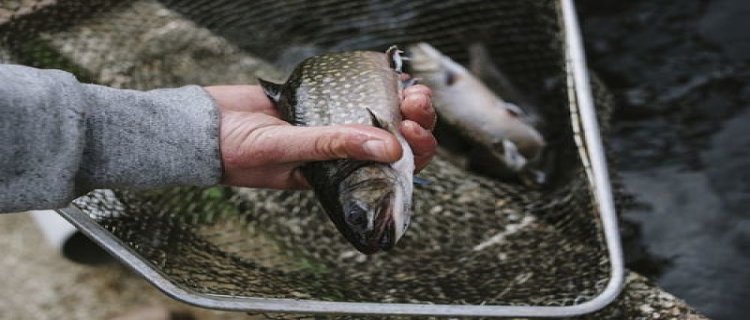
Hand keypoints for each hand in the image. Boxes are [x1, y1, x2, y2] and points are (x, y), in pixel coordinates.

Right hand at [204, 84, 436, 188]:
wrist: (199, 127)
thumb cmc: (236, 153)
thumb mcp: (286, 152)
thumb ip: (332, 147)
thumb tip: (389, 147)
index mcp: (339, 176)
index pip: (391, 169)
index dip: (413, 152)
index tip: (412, 131)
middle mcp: (340, 150)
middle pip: (394, 137)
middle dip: (415, 120)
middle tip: (415, 101)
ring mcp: (330, 121)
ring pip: (379, 111)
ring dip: (399, 98)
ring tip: (406, 85)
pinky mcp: (318, 97)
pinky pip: (352, 88)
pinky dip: (372, 80)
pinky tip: (384, 71)